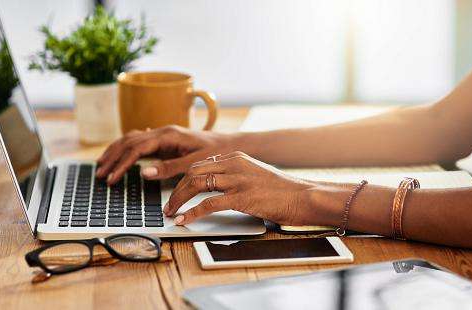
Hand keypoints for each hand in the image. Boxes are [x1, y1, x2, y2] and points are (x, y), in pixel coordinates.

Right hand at [96, 125, 241, 183]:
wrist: (229, 144)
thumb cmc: (215, 153)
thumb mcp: (194, 163)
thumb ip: (169, 168)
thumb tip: (144, 173)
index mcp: (168, 135)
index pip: (136, 148)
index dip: (121, 164)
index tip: (111, 179)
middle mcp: (162, 131)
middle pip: (128, 141)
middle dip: (112, 158)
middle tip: (99, 174)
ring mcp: (163, 134)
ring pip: (131, 139)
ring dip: (115, 152)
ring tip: (102, 166)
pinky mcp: (165, 140)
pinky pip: (139, 141)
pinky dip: (125, 148)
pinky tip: (119, 154)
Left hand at [164, 151, 317, 225]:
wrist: (303, 196)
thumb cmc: (281, 190)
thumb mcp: (254, 174)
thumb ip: (234, 176)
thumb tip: (213, 187)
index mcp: (235, 157)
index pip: (200, 165)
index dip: (183, 179)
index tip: (175, 191)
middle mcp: (234, 164)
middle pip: (193, 172)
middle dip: (176, 189)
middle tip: (169, 205)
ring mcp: (238, 179)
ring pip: (196, 184)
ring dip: (179, 200)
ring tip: (171, 212)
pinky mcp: (242, 196)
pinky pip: (208, 204)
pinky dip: (192, 212)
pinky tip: (184, 220)